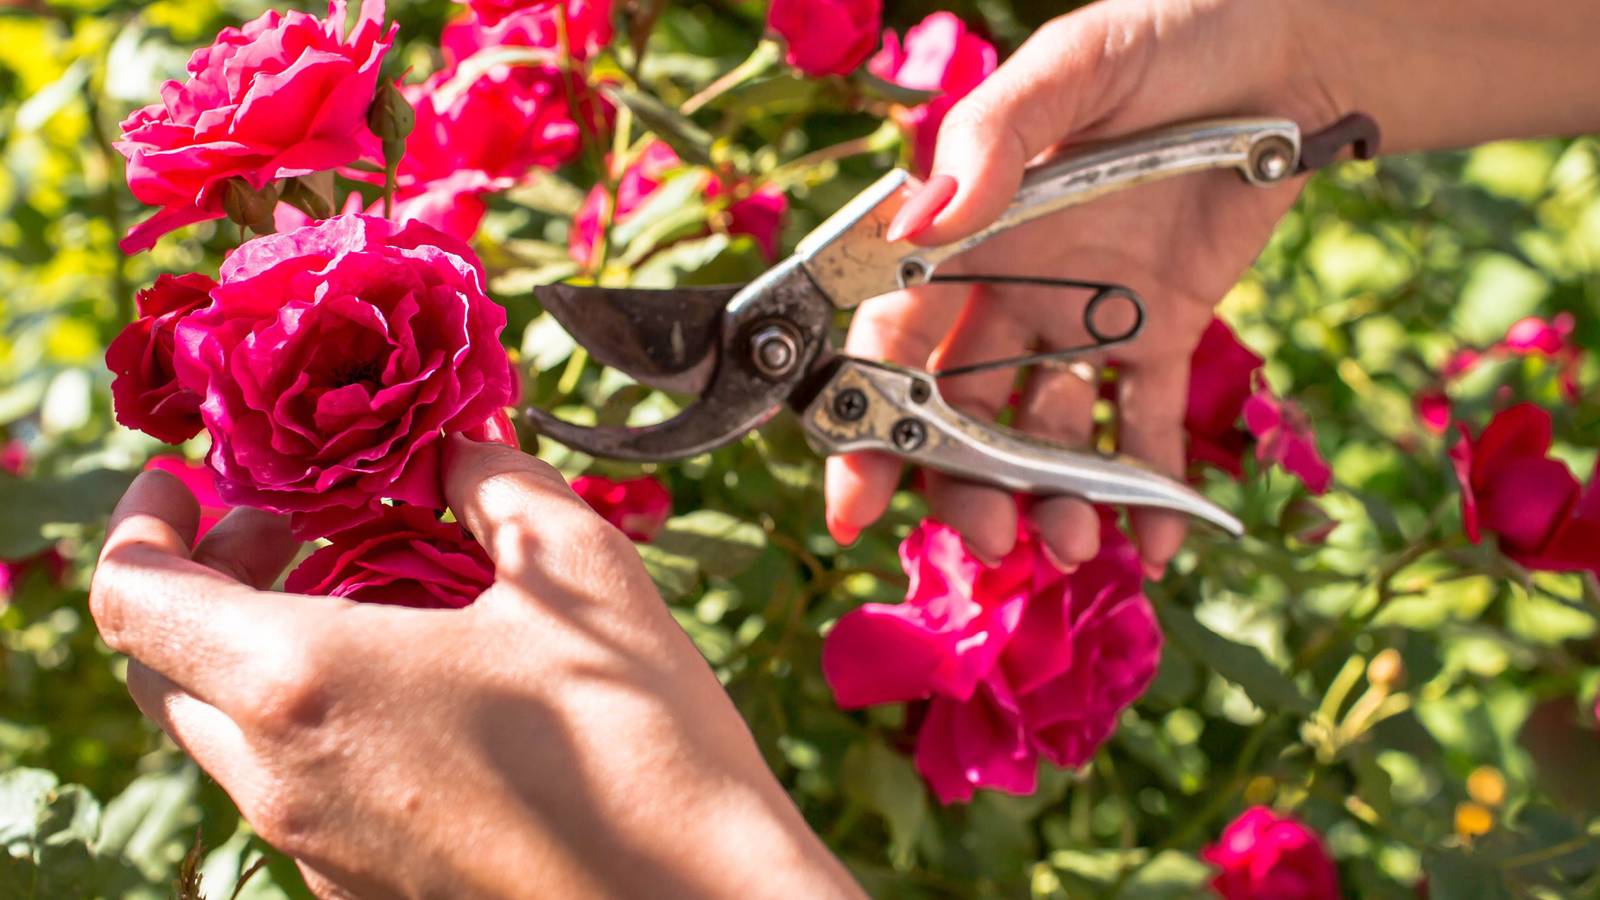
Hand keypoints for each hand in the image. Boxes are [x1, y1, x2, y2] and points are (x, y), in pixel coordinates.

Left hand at [90, 436, 861, 898]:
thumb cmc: (642, 741)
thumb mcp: (582, 575)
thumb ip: (498, 484)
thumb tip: (459, 445)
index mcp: (309, 685)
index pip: (134, 601)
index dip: (142, 523)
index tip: (188, 481)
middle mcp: (283, 782)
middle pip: (159, 673)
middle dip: (204, 582)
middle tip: (293, 530)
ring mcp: (317, 853)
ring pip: (225, 739)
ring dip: (260, 654)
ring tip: (372, 603)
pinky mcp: (362, 894)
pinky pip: (294, 795)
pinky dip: (313, 723)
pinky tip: (421, 695)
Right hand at [826, 0, 1348, 572]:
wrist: (1289, 50)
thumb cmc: (1169, 35)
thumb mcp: (1077, 66)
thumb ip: (998, 137)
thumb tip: (923, 221)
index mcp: (969, 235)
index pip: (897, 340)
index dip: (867, 419)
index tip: (856, 499)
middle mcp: (1013, 288)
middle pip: (963, 411)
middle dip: (963, 484)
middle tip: (989, 542)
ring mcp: (1084, 319)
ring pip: (1048, 433)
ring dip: (1053, 498)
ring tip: (1075, 546)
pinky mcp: (1161, 333)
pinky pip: (1146, 423)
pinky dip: (1150, 488)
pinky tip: (1157, 544)